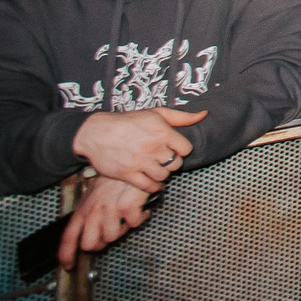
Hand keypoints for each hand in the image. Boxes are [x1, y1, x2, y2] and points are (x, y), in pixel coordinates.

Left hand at [59, 175, 154, 268]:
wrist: (133, 159)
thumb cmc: (116, 178)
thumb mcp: (95, 194)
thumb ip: (90, 212)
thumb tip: (92, 232)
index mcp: (83, 208)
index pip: (68, 237)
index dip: (66, 254)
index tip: (69, 265)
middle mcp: (93, 210)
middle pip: (89, 244)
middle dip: (101, 244)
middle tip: (112, 233)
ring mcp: (109, 209)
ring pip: (111, 237)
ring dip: (122, 230)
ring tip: (128, 218)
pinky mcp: (126, 207)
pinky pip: (134, 224)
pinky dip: (140, 218)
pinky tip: (141, 209)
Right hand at [74, 107, 207, 192]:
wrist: (96, 132)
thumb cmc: (128, 121)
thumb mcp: (156, 113)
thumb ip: (182, 117)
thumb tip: (204, 115)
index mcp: (162, 131)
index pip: (186, 149)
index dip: (182, 150)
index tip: (174, 149)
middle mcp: (153, 147)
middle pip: (176, 164)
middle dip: (172, 163)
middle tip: (164, 161)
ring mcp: (140, 162)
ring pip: (163, 176)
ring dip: (162, 175)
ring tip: (157, 170)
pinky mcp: (127, 174)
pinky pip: (148, 186)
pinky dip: (153, 187)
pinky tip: (152, 182)